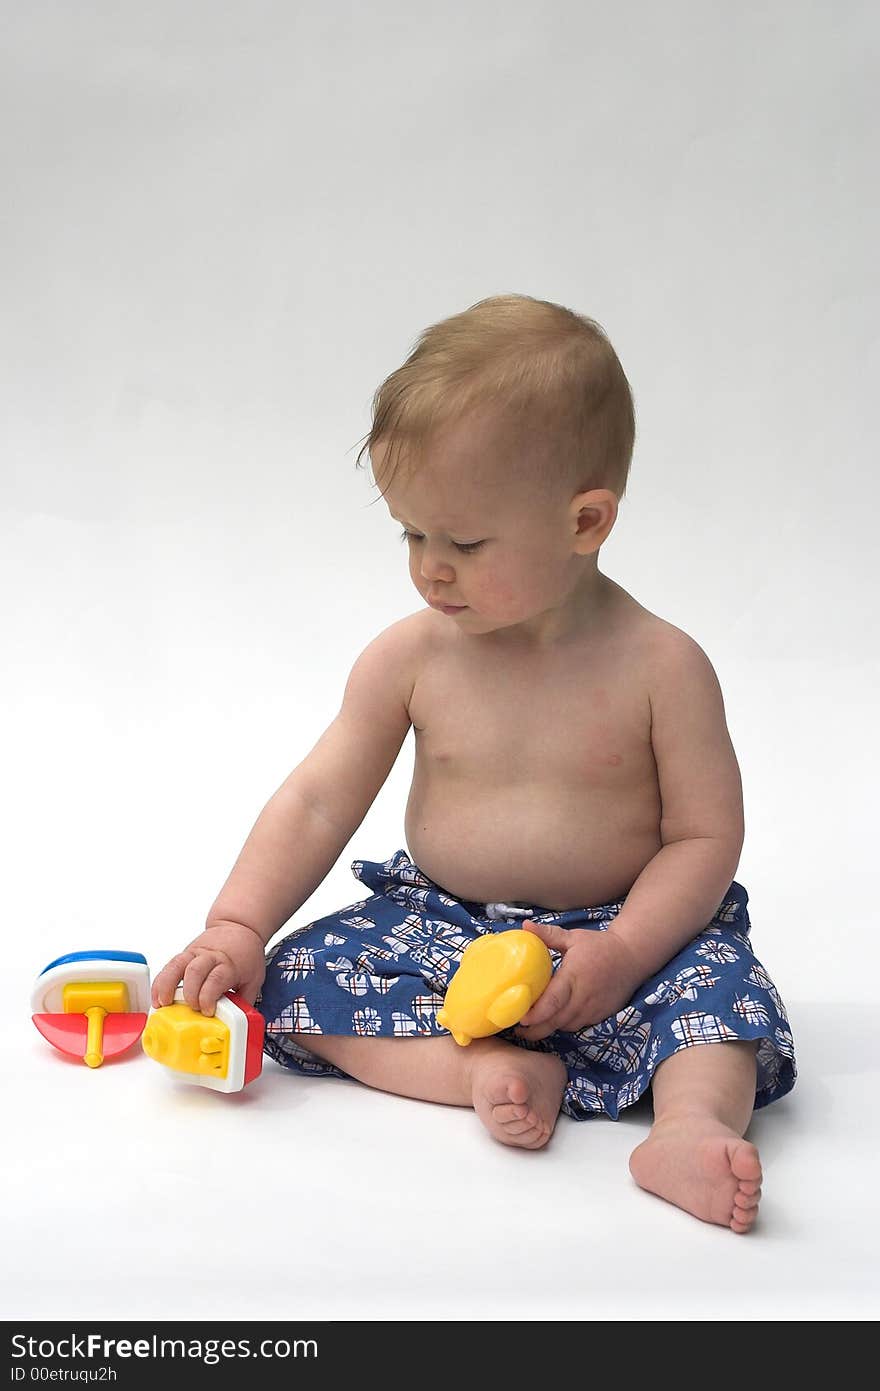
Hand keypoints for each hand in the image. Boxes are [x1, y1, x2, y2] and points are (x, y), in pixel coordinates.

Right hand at [150, 921, 267, 1016]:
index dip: (208, 997)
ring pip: (176, 966)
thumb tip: (238, 1024)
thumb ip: (245, 1000)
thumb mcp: (254, 977)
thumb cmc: (246, 953)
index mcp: (228, 964)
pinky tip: (157, 996)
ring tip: (162, 1004)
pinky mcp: (184, 954)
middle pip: (194, 972)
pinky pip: (169, 966)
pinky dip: (160, 981)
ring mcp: (194, 953)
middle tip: (191, 1010)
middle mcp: (209, 957)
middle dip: (190, 994)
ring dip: (167, 986)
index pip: (216, 979)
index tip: (208, 1011)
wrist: (238, 926)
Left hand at [515, 920, 643, 1040]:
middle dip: (535, 1029)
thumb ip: (547, 934)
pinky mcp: (600, 1015)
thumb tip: (524, 926)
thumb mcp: (573, 937)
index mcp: (574, 976)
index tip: (520, 1017)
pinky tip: (553, 1020)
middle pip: (556, 1021)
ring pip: (565, 1026)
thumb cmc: (599, 946)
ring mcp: (593, 1008)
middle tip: (517, 1029)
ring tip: (531, 1026)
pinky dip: (563, 1025)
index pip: (553, 1001)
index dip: (536, 1013)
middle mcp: (583, 996)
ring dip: (548, 1028)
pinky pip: (577, 1026)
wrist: (631, 957)